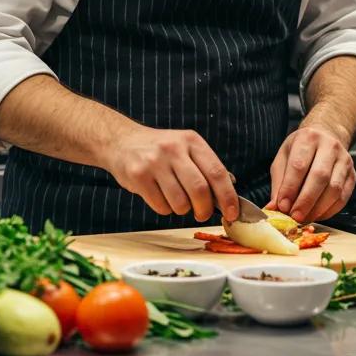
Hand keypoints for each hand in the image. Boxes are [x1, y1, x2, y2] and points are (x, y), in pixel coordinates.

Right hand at [106, 125, 238, 221]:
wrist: (121, 141)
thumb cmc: (160, 150)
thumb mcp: (186, 147)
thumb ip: (207, 167)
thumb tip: (231, 191)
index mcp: (192, 141)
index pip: (217, 172)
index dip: (228, 197)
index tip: (233, 213)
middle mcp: (174, 149)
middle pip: (200, 190)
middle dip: (204, 210)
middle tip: (202, 214)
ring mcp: (155, 162)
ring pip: (180, 202)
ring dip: (182, 209)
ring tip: (176, 199)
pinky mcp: (139, 176)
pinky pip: (161, 206)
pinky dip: (165, 209)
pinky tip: (160, 196)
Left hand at [269, 120, 355, 223]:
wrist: (325, 136)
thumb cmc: (301, 149)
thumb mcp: (283, 158)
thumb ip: (279, 183)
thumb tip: (274, 207)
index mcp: (308, 138)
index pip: (299, 165)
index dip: (290, 188)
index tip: (283, 206)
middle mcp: (330, 146)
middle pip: (319, 176)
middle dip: (305, 201)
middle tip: (294, 216)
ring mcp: (344, 160)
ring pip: (334, 189)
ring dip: (318, 208)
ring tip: (304, 217)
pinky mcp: (352, 175)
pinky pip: (343, 197)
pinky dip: (329, 210)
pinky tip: (317, 214)